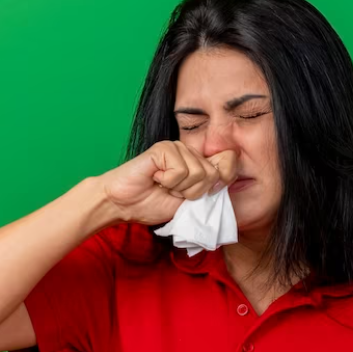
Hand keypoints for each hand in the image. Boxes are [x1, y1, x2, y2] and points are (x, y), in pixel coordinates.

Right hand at [99, 140, 238, 224]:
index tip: (197, 192)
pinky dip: (167, 181)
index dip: (223, 179)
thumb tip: (227, 177)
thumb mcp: (189, 202)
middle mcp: (190, 152)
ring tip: (162, 185)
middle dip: (194, 192)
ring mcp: (177, 147)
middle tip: (172, 192)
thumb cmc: (152, 204)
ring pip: (199, 173)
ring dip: (179, 188)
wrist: (123, 204)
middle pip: (214, 174)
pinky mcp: (164, 148)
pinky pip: (180, 170)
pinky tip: (155, 178)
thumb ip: (208, 190)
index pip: (229, 161)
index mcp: (198, 163)